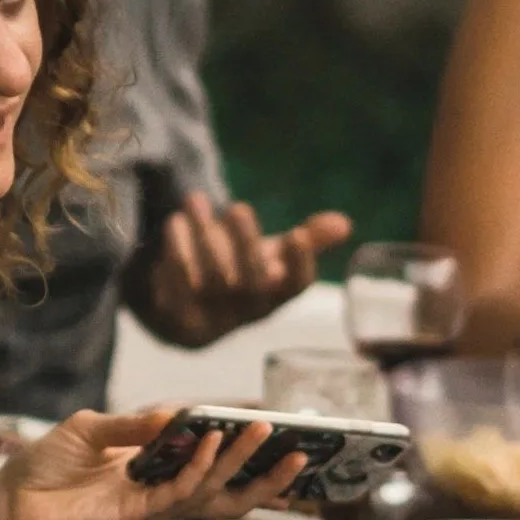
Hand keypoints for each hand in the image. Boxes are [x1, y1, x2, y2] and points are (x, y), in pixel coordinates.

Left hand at [0, 410, 309, 519]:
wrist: (6, 507)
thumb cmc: (42, 470)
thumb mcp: (90, 430)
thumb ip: (134, 425)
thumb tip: (178, 414)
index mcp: (154, 476)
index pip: (210, 464)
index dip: (244, 452)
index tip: (280, 433)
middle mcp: (159, 496)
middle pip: (226, 489)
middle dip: (266, 473)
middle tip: (302, 450)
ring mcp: (150, 509)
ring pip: (210, 490)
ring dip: (241, 462)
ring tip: (267, 435)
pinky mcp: (132, 518)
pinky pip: (176, 492)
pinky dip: (197, 466)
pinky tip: (210, 442)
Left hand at [149, 197, 351, 345]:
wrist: (185, 314)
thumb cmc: (238, 275)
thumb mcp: (272, 256)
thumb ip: (308, 240)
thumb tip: (345, 223)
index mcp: (275, 295)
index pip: (296, 286)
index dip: (300, 264)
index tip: (297, 234)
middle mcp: (247, 312)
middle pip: (252, 284)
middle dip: (246, 244)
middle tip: (238, 207)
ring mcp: (212, 320)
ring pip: (211, 281)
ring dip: (202, 237)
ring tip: (194, 199)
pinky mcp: (178, 319)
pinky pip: (176, 290)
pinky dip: (175, 254)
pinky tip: (175, 224)